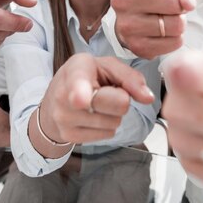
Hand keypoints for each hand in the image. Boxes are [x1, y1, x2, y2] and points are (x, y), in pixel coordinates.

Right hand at [36, 54, 154, 150]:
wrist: (55, 99)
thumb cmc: (87, 77)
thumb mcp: (107, 66)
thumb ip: (130, 77)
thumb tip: (148, 98)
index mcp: (76, 70)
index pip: (79, 83)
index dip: (81, 93)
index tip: (80, 100)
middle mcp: (65, 95)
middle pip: (116, 105)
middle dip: (121, 99)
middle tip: (106, 91)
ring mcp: (64, 119)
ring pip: (114, 122)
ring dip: (113, 114)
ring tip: (98, 103)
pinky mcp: (69, 136)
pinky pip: (107, 134)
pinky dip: (106, 126)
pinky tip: (93, 115)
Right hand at [113, 0, 202, 58]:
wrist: (137, 20)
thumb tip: (189, 3)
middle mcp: (123, 1)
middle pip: (173, 3)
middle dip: (179, 5)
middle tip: (168, 6)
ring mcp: (127, 25)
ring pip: (176, 25)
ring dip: (178, 23)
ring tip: (164, 19)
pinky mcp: (136, 46)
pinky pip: (175, 43)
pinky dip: (175, 38)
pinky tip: (162, 32)